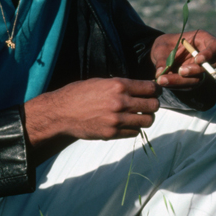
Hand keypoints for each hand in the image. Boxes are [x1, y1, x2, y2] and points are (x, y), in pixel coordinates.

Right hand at [24, 77, 158, 151]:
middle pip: (153, 105)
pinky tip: (127, 124)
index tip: (153, 92)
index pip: (150, 88)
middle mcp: (121, 102)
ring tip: (138, 116)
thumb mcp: (100, 82)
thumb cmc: (79, 94)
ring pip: (147, 121)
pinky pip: (135, 132)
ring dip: (145, 118)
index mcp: (119, 85)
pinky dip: (134, 129)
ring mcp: (117, 119)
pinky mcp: (112, 133)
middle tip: (147, 105)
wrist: (61, 113)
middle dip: (152, 104)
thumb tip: (139, 88)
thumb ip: (121, 85)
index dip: (154, 90)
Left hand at [152, 30, 215, 87]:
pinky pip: (189, 84)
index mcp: (203, 39)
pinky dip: (176, 85)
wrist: (161, 55)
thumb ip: (162, 58)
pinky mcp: (194, 79)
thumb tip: (160, 73)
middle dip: (196, 70)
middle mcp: (206, 55)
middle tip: (181, 71)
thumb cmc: (164, 45)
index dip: (210, 53)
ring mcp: (201, 68)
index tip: (198, 60)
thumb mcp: (161, 47)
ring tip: (163, 79)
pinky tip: (164, 82)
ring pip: (199, 77)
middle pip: (211, 65)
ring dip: (182, 80)